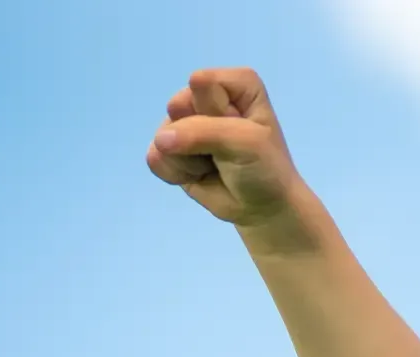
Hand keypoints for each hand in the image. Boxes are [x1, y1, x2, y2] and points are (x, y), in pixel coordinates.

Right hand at [146, 68, 312, 244]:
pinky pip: (155, 156)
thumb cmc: (264, 168)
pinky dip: (176, 172)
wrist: (262, 209)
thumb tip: (160, 138)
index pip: (203, 83)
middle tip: (224, 151)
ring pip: (163, 134)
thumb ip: (203, 131)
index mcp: (234, 83)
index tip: (239, 130)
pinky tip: (198, 175)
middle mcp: (207, 97)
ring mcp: (187, 124)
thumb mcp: (244, 142)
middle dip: (196, 136)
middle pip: (178, 105)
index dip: (215, 110)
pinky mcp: (172, 150)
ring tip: (214, 166)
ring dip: (188, 159)